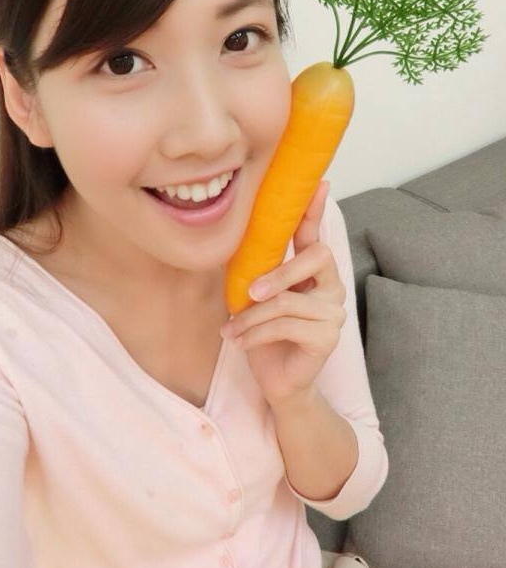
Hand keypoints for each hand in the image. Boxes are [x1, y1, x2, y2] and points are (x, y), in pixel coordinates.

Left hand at [220, 180, 346, 410]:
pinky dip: (256, 334)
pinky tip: (241, 343)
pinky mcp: (329, 338)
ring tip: (232, 331)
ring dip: (252, 318)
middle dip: (279, 274)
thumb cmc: (266, 337)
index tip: (319, 183)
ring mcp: (334, 312)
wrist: (278, 383)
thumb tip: (237, 234)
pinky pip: (286, 326)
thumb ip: (257, 270)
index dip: (315, 209)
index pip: (315, 235)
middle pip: (315, 257)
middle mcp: (331, 287)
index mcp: (313, 273)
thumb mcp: (255, 298)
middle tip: (249, 293)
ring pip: (289, 300)